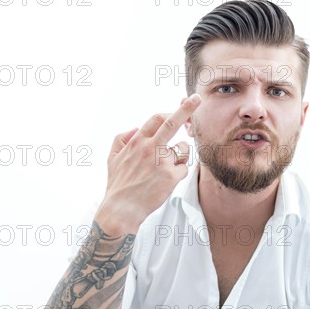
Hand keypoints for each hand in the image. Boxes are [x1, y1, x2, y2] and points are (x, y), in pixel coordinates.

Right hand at [94, 94, 200, 235]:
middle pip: (172, 122)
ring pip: (183, 150)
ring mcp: (161, 161)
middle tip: (197, 99)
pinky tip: (166, 181)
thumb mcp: (112, 158)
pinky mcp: (171, 175)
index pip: (157, 118)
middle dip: (187, 109)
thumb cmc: (118, 184)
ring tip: (165, 169)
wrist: (121, 209)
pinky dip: (179, 174)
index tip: (185, 103)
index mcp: (137, 141)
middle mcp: (150, 148)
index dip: (172, 110)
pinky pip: (184, 168)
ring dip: (180, 156)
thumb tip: (135, 128)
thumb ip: (122, 139)